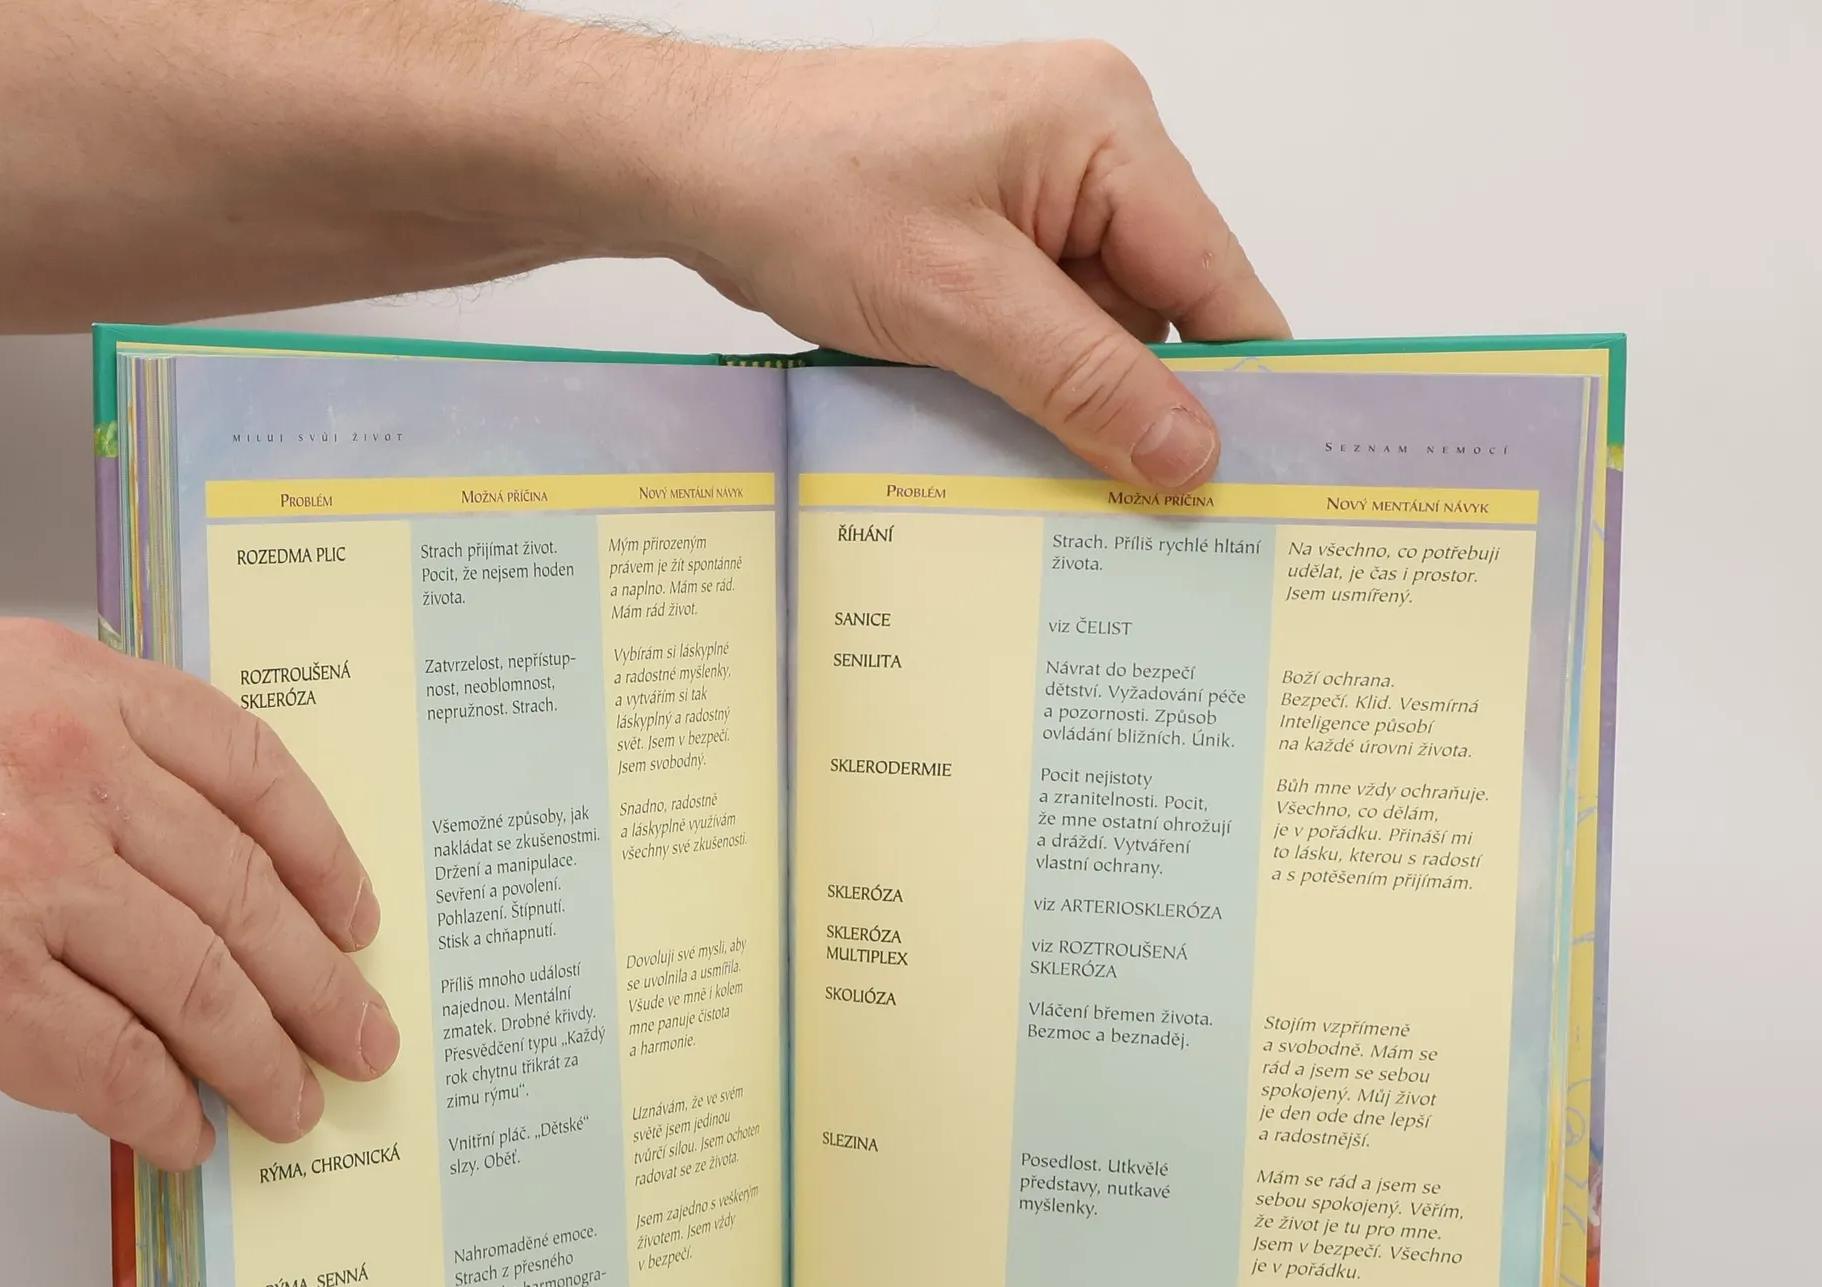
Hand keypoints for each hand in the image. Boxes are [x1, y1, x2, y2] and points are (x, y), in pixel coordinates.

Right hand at [0, 620, 398, 1168]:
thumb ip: (93, 764)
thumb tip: (208, 891)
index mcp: (71, 688)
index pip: (248, 766)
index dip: (322, 854)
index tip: (357, 914)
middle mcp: (65, 770)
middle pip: (246, 890)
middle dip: (322, 982)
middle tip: (360, 1035)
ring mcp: (27, 879)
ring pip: (204, 985)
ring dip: (263, 1060)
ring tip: (293, 1101)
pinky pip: (119, 1062)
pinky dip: (165, 1108)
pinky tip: (183, 1130)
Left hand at [635, 40, 1289, 487]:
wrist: (691, 166)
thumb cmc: (803, 189)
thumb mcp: (960, 303)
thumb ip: (1084, 380)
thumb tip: (1188, 452)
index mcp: (1106, 129)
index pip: (1217, 278)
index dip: (1235, 385)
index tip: (1246, 482)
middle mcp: (1087, 149)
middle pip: (1162, 310)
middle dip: (1140, 403)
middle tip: (1134, 506)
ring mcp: (1036, 192)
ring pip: (1097, 329)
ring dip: (1071, 399)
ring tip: (1039, 462)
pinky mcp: (989, 232)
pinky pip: (1041, 325)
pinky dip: (1025, 381)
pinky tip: (996, 424)